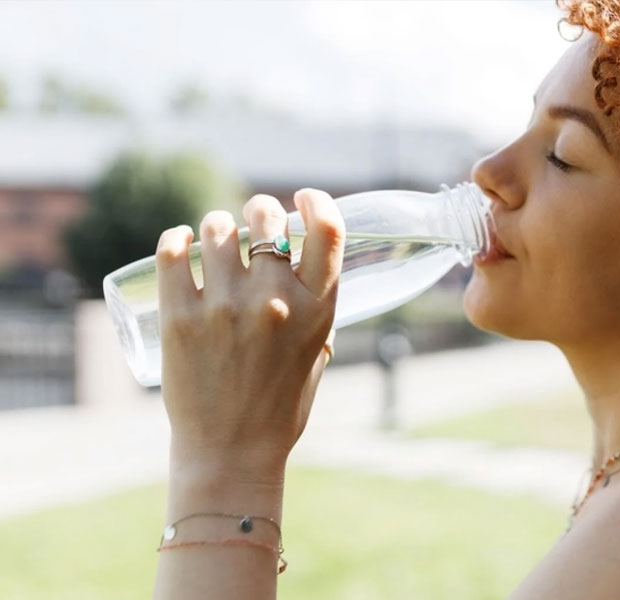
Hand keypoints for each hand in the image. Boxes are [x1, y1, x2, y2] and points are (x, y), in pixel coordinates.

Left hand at [154, 189, 344, 479]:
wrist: (231, 453)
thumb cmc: (279, 408)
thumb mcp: (317, 356)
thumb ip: (315, 314)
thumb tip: (302, 277)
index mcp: (318, 309)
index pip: (327, 230)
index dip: (316, 202)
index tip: (303, 199)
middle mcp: (276, 300)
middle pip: (267, 217)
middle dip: (261, 210)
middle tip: (253, 221)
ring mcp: (226, 307)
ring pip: (217, 228)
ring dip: (218, 226)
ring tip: (215, 240)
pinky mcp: (180, 318)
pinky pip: (173, 252)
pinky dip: (177, 238)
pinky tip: (181, 242)